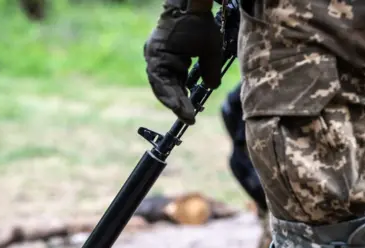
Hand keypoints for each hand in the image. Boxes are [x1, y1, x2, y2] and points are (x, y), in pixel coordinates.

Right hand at [144, 1, 222, 124]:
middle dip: (176, 103)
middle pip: (163, 87)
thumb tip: (211, 88)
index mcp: (159, 55)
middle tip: (190, 118)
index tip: (189, 117)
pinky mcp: (163, 54)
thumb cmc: (200, 23)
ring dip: (176, 95)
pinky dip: (177, 85)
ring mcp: (157, 56)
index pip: (165, 86)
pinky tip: (186, 96)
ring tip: (188, 111)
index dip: (177, 103)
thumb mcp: (210, 49)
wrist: (190, 3)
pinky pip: (168, 74)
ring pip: (165, 82)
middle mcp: (153, 57)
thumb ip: (210, 71)